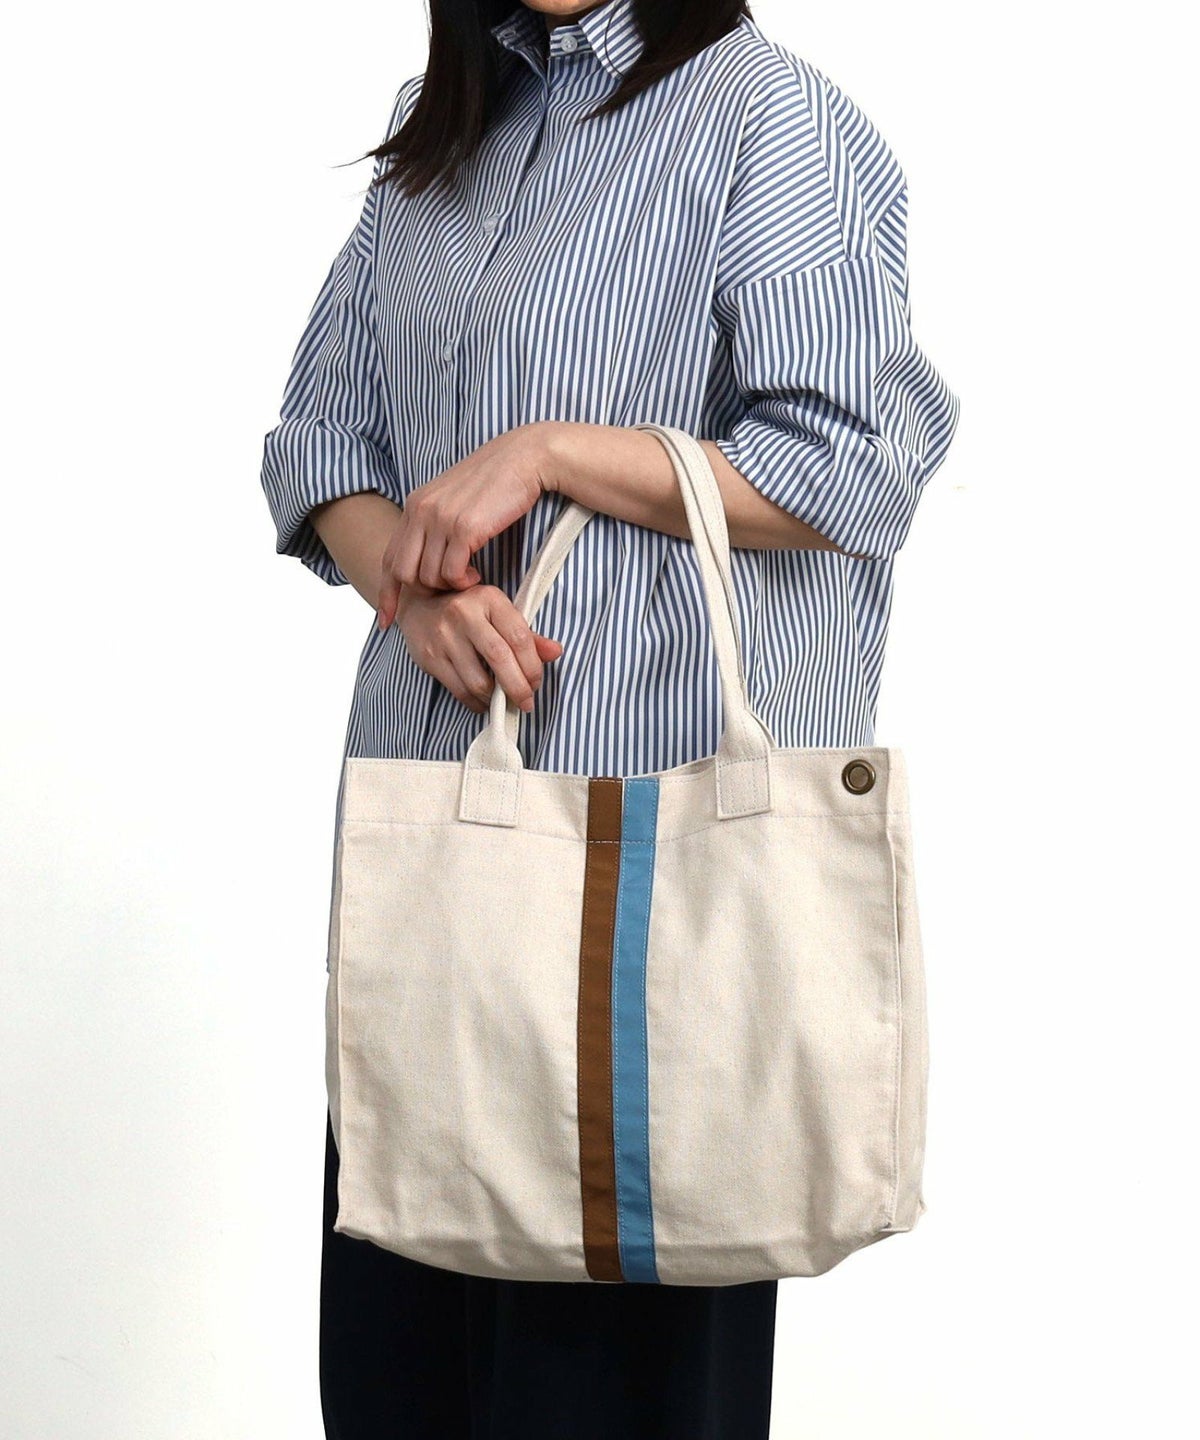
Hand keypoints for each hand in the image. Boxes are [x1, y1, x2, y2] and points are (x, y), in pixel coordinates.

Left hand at [375, 424, 555, 626]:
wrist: (525, 458)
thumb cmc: (496, 482)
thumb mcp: (453, 500)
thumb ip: (435, 524)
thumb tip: (428, 558)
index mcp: (415, 505)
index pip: (389, 557)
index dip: (386, 592)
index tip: (386, 620)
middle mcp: (421, 511)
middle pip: (403, 572)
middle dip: (424, 591)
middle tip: (449, 591)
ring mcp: (441, 519)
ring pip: (429, 576)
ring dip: (450, 586)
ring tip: (470, 578)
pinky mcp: (464, 528)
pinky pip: (452, 573)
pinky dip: (464, 582)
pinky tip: (477, 575)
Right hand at [392, 580, 563, 714]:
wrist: (419, 605)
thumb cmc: (468, 610)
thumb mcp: (498, 613)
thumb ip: (527, 635)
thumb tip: (556, 652)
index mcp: (490, 599)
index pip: (519, 638)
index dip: (532, 666)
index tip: (535, 682)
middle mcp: (465, 614)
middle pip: (500, 659)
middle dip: (518, 687)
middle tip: (526, 702)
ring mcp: (444, 636)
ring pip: (478, 680)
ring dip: (496, 699)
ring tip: (504, 702)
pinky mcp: (430, 657)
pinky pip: (459, 689)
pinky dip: (476, 702)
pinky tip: (483, 702)